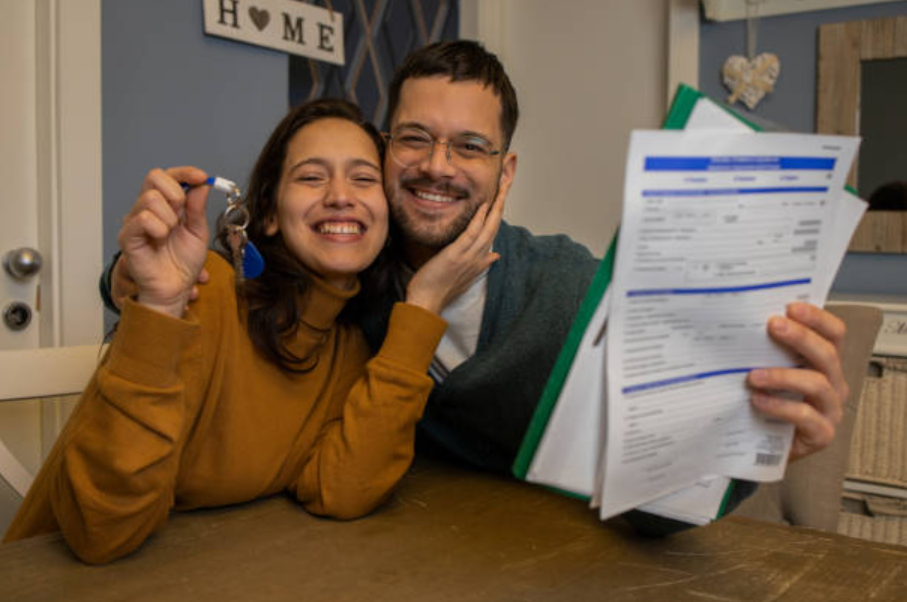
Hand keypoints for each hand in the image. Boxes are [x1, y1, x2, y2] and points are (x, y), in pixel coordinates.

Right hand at [117, 167, 211, 317]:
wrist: (176, 289)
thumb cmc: (183, 263)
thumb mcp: (199, 232)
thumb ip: (197, 208)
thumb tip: (201, 184)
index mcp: (164, 205)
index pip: (167, 175)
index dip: (184, 172)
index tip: (201, 177)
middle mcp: (146, 209)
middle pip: (154, 177)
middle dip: (176, 194)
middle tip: (181, 217)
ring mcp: (135, 221)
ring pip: (149, 198)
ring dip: (169, 217)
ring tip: (170, 235)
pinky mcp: (128, 236)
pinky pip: (142, 218)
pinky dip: (158, 228)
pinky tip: (160, 240)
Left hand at [405, 181, 508, 314]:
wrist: (426, 303)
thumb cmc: (439, 291)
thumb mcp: (463, 277)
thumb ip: (480, 265)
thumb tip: (495, 255)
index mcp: (479, 261)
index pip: (492, 234)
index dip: (498, 216)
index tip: (502, 201)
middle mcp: (477, 258)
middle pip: (494, 228)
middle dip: (501, 207)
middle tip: (507, 187)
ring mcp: (468, 256)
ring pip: (487, 228)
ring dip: (495, 208)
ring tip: (502, 190)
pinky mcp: (456, 255)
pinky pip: (471, 233)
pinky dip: (479, 219)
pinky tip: (484, 205)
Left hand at [747, 302, 847, 462]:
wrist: (761, 447)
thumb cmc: (765, 404)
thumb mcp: (767, 371)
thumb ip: (765, 350)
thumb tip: (741, 321)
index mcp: (824, 363)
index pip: (833, 334)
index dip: (817, 318)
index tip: (791, 307)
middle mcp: (833, 384)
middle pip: (827, 354)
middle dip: (800, 337)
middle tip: (773, 326)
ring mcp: (830, 410)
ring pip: (818, 384)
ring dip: (783, 375)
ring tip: (753, 375)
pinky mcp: (821, 434)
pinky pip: (806, 416)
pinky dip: (781, 406)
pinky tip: (758, 400)